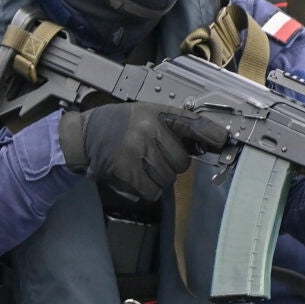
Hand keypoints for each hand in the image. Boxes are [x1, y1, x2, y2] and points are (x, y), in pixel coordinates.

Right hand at [59, 102, 228, 201]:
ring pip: (167, 178)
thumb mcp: (141, 115)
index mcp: (155, 114)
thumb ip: (168, 127)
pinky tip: (134, 179)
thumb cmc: (112, 126)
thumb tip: (204, 145)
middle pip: (182, 162)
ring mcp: (138, 150)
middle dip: (170, 165)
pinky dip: (146, 190)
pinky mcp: (126, 170)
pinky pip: (152, 189)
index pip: (192, 124)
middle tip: (152, 159)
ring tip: (139, 167)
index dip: (211, 134)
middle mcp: (148, 130)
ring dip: (157, 178)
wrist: (80, 137)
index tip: (223, 140)